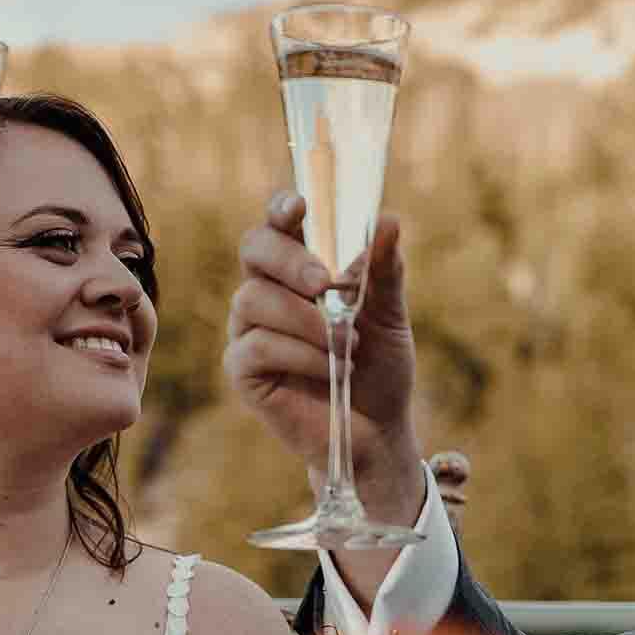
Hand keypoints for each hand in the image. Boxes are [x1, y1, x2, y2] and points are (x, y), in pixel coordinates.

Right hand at [225, 193, 424, 520]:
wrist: (377, 430)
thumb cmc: (380, 367)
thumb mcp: (390, 315)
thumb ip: (384, 270)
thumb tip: (388, 220)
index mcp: (298, 270)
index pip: (277, 225)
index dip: (281, 208)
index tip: (300, 204)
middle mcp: (267, 292)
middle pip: (253, 249)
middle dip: (287, 260)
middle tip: (323, 282)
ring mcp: (250, 330)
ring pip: (252, 300)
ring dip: (305, 319)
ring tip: (345, 345)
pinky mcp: (244, 370)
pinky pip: (257, 347)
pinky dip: (300, 354)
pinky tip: (329, 368)